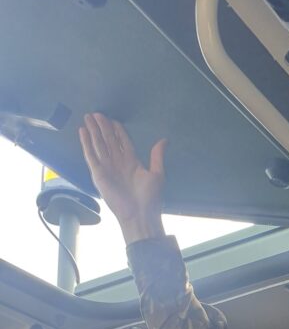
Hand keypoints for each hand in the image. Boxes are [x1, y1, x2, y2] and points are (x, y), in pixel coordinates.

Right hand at [79, 113, 165, 242]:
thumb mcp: (157, 174)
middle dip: (102, 126)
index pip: (122, 141)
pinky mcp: (98, 174)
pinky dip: (86, 143)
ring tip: (88, 117)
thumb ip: (157, 156)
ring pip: (98, 144)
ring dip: (93, 131)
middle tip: (96, 113)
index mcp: (131, 161)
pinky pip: (90, 155)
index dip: (117, 130)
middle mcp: (118, 162)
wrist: (139, 215)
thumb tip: (164, 140)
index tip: (113, 120)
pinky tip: (82, 132)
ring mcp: (107, 167)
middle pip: (108, 139)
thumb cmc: (150, 198)